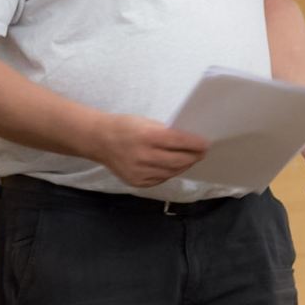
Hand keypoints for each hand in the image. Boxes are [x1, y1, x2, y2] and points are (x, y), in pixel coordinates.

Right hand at [91, 115, 208, 187]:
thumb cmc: (124, 127)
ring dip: (183, 165)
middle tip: (200, 153)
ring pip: (172, 172)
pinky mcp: (137, 182)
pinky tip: (168, 166)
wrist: (98, 140)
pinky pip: (161, 179)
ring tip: (187, 159)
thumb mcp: (145, 122)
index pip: (180, 142)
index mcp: (147, 136)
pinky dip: (168, 172)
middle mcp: (144, 156)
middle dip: (193, 157)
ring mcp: (140, 172)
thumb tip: (188, 143)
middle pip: (179, 160)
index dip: (196, 144)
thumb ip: (166, 133)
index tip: (206, 144)